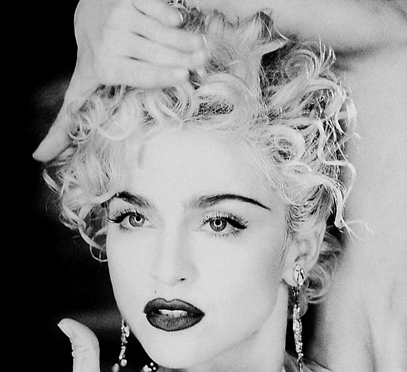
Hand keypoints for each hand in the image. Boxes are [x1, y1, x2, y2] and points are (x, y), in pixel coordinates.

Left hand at [33, 0, 207, 161]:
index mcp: (104, 66)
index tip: (184, 77)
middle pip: (157, 53)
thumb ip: (64, 122)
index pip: (141, 73)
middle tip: (203, 61)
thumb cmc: (94, 54)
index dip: (164, 76)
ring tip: (202, 47)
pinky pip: (160, 9)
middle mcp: (110, 41)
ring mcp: (120, 17)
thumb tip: (38, 156)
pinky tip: (179, 24)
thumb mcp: (81, 85)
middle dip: (185, 58)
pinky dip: (173, 15)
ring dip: (187, 40)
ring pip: (163, 32)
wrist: (89, 7)